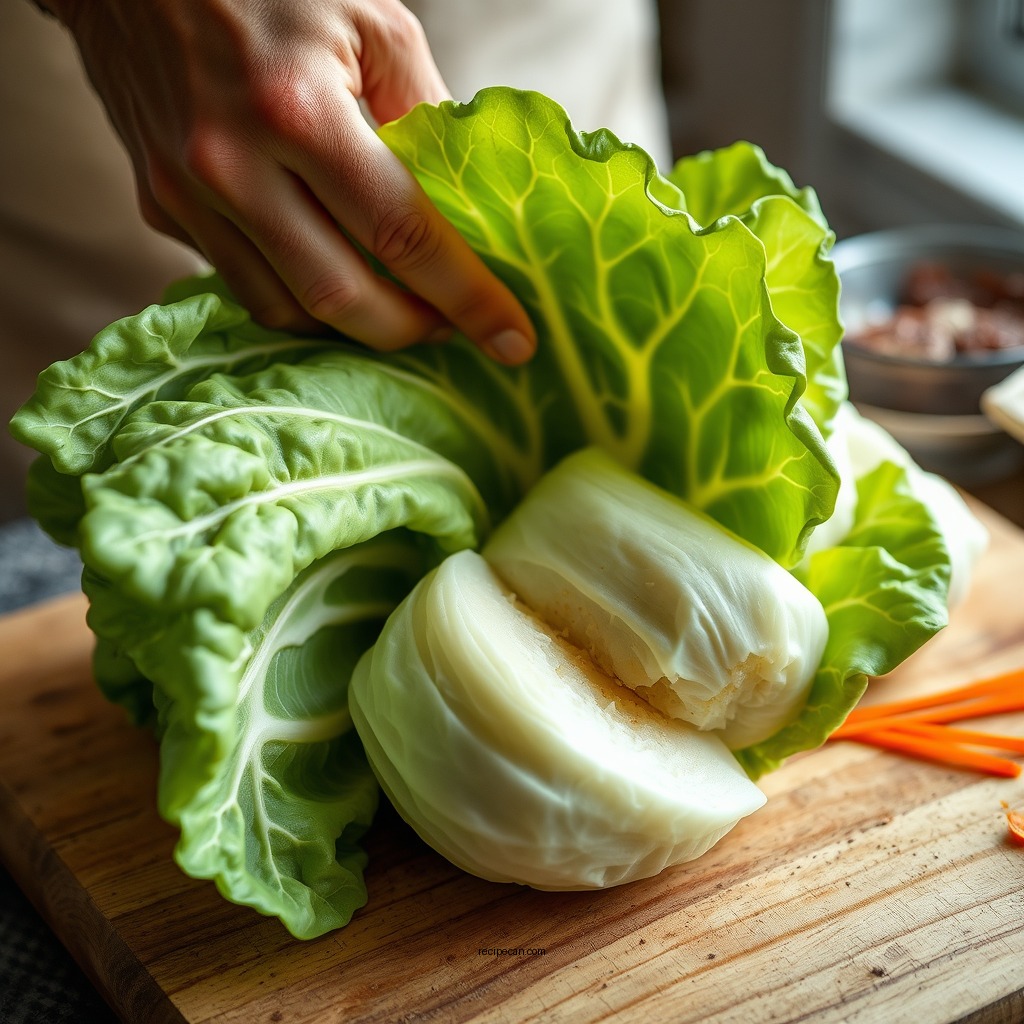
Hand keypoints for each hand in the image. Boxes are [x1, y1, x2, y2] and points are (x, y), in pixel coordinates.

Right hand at [53, 0, 535, 363]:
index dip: (467, 297)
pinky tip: (333, 279)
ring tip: (397, 311)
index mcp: (297, 110)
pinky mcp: (161, 207)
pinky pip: (241, 282)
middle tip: (452, 331)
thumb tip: (466, 200)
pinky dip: (296, 297)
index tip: (513, 340)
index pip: (402, 233)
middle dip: (410, 331)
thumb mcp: (372, 22)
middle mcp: (232, 164)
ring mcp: (187, 194)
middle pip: (340, 297)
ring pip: (284, 309)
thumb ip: (425, 114)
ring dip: (352, 327)